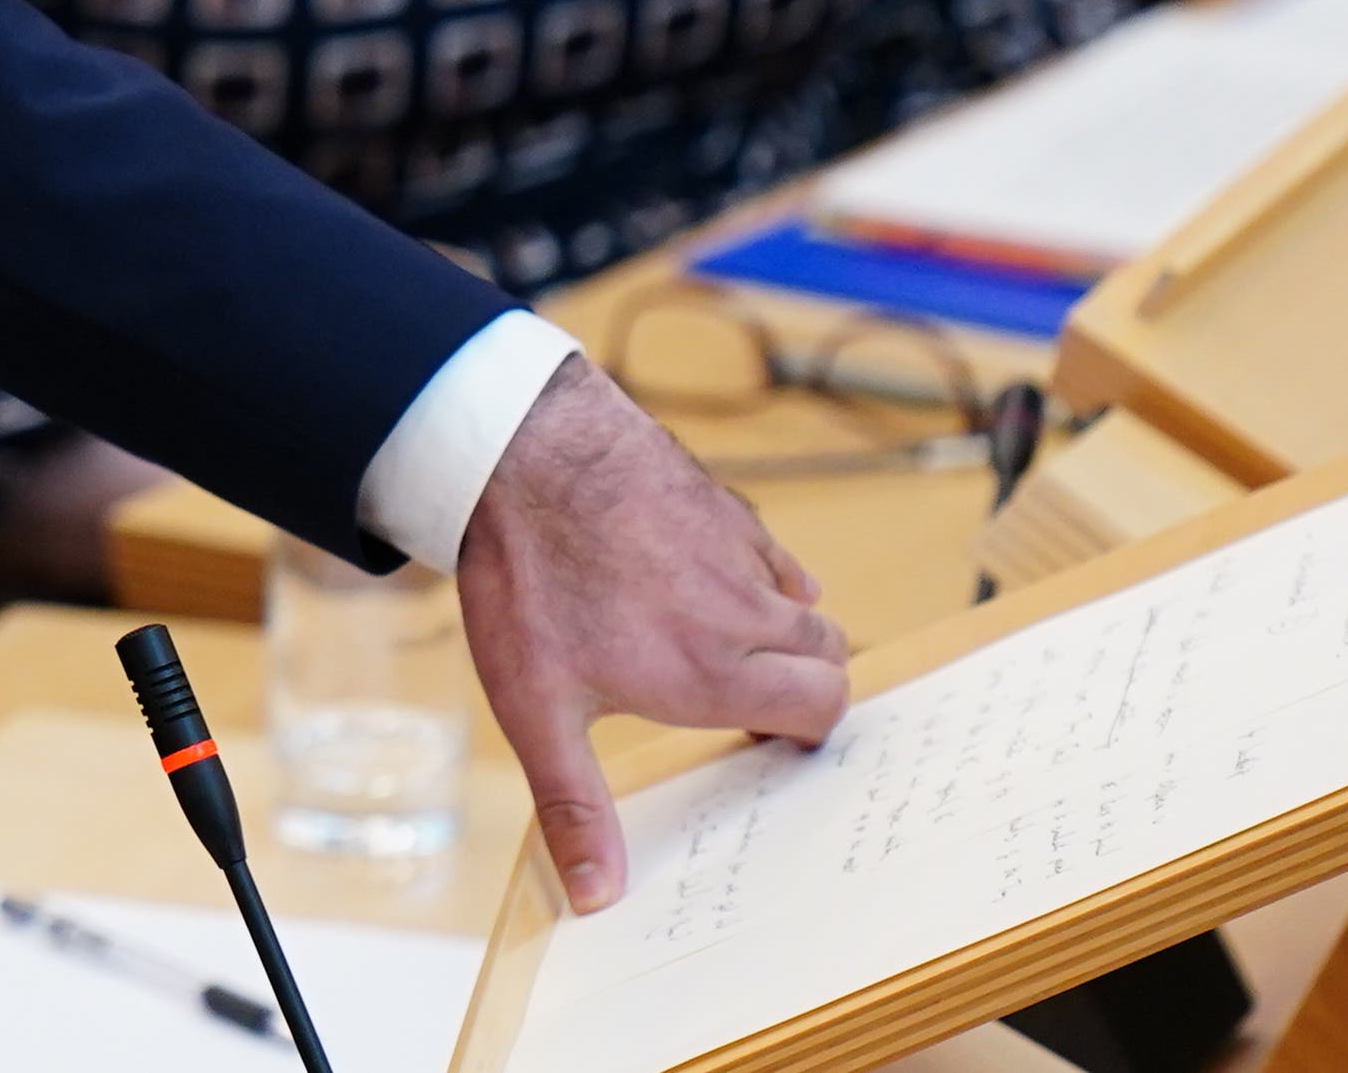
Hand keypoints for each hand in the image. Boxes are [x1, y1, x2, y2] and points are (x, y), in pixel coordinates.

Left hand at [457, 353, 848, 913]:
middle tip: (751, 698)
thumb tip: (598, 897)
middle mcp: (745, 610)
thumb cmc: (526, 581)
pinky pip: (767, 548)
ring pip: (805, 598)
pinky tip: (693, 575)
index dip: (807, 729)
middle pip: (830, 654)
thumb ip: (574, 803)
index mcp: (716, 671)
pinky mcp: (723, 500)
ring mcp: (739, 548)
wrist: (517, 450)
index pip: (822, 708)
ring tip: (717, 639)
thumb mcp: (535, 708)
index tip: (769, 741)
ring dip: (780, 625)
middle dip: (805, 682)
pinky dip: (753, 571)